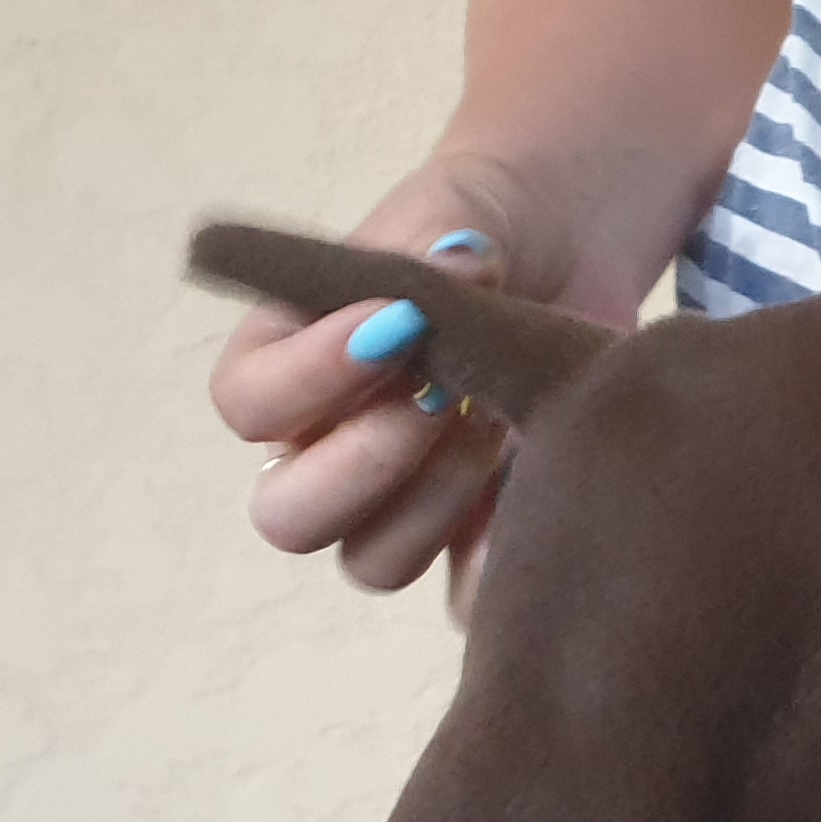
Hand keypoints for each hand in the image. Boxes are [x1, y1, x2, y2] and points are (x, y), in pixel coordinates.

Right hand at [202, 158, 553, 602]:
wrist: (573, 255)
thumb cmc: (484, 236)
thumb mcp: (446, 222)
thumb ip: (424, 253)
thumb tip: (446, 276)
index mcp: (289, 369)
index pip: (247, 404)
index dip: (308, 377)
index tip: (395, 325)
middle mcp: (327, 451)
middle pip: (288, 516)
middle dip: (365, 463)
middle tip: (442, 398)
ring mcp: (401, 507)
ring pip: (372, 561)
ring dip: (436, 499)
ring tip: (500, 423)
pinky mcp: (478, 540)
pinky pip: (463, 599)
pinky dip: (495, 570)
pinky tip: (537, 509)